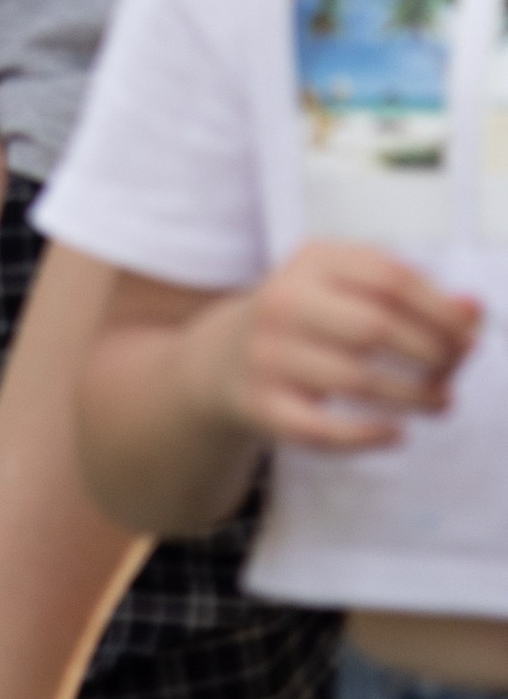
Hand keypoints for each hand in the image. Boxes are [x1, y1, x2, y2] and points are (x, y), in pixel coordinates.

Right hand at [201, 240, 481, 451]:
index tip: (469, 338)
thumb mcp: (348, 293)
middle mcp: (285, 301)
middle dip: (429, 354)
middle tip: (452, 374)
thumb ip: (413, 299)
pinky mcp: (263, 406)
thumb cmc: (308, 322)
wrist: (222, 360)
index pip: (388, 277)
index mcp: (312, 262)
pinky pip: (323, 429)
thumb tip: (475, 310)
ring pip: (355, 379)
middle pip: (374, 325)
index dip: (439, 310)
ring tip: (441, 403)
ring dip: (412, 397)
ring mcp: (270, 355)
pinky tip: (396, 434)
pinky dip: (367, 436)